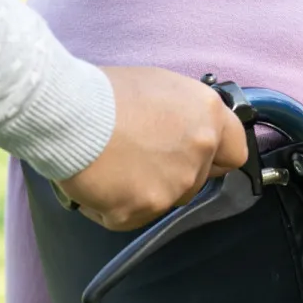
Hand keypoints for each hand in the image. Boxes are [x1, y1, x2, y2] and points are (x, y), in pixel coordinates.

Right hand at [54, 67, 249, 230]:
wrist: (68, 113)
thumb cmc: (104, 93)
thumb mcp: (159, 86)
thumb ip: (185, 114)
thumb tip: (184, 130)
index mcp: (208, 117)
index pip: (234, 152)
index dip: (215, 155)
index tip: (196, 154)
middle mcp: (199, 152)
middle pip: (197, 180)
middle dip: (172, 172)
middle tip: (137, 154)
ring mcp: (172, 187)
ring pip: (165, 200)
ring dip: (144, 189)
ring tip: (113, 163)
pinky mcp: (140, 211)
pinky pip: (131, 216)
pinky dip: (114, 204)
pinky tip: (98, 179)